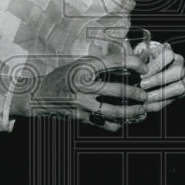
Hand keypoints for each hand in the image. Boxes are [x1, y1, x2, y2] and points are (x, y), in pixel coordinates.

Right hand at [27, 54, 148, 130]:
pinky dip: (118, 124)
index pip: (114, 61)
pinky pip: (105, 124)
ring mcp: (83, 103)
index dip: (133, 63)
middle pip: (118, 89)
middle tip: (144, 94)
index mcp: (84, 67)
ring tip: (141, 109)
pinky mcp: (82, 117)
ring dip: (132, 111)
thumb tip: (126, 62)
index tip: (143, 68)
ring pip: (114, 111)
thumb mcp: (79, 65)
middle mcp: (84, 85)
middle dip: (136, 93)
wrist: (39, 96)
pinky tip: (125, 121)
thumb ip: (99, 65)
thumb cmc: (62, 77)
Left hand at [137, 41, 184, 113]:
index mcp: (170, 53)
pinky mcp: (180, 92)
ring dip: (160, 94)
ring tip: (145, 98)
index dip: (156, 65)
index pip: (168, 55)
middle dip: (158, 80)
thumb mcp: (140, 56)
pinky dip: (158, 104)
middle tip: (142, 85)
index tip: (142, 74)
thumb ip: (139, 58)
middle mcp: (179, 64)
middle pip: (177, 72)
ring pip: (179, 88)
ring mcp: (182, 79)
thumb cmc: (144, 61)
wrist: (151, 69)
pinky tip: (146, 106)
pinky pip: (172, 100)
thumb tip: (133, 62)